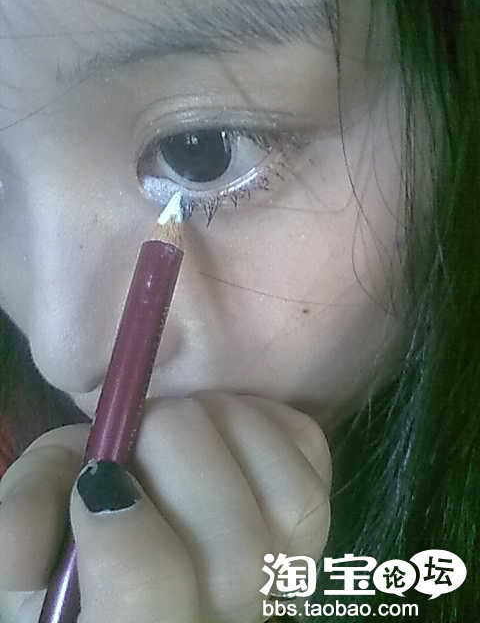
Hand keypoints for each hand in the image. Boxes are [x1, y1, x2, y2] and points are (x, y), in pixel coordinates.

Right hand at [0, 392, 330, 621]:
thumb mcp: (34, 536)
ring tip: (179, 426)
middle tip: (137, 435)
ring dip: (220, 428)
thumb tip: (90, 489)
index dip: (121, 529)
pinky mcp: (315, 517)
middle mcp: (234, 622)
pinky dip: (262, 419)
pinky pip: (305, 448)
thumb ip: (26, 514)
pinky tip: (225, 428)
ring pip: (286, 498)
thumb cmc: (87, 549)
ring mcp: (289, 574)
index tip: (95, 479)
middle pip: (235, 550)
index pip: (151, 599)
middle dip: (171, 454)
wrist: (164, 554)